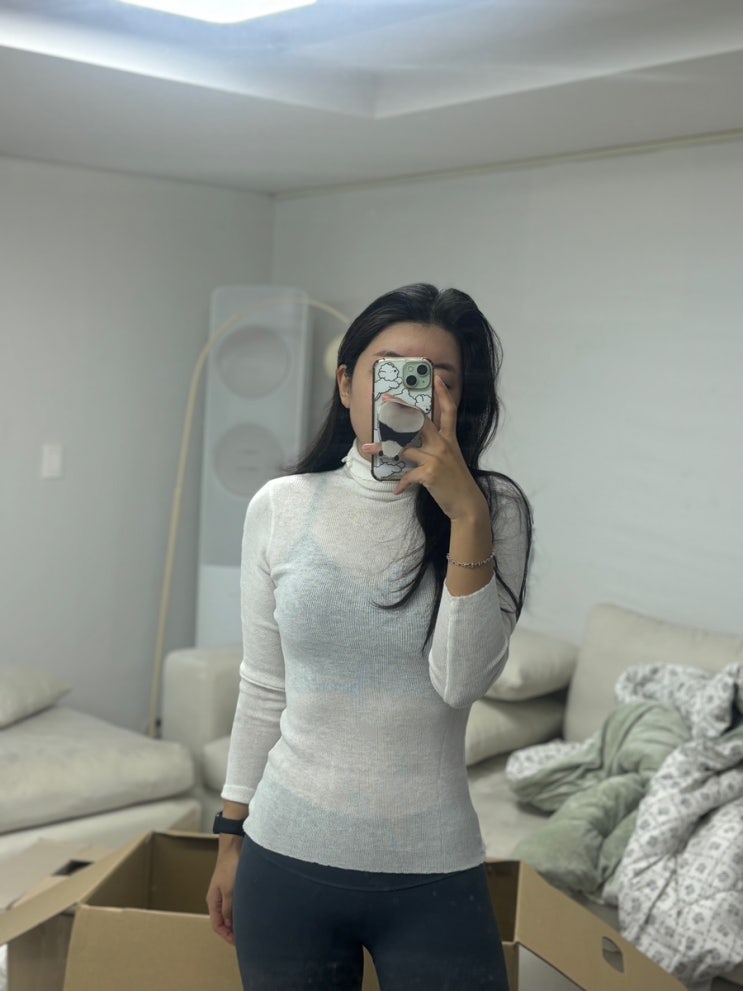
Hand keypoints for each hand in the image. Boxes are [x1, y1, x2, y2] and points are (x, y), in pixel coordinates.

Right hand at [206, 842, 241, 944]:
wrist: (235, 846)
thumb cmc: (230, 866)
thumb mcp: (229, 890)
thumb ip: (228, 909)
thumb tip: (229, 925)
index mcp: (213, 901)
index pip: (217, 925)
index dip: (226, 936)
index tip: (238, 943)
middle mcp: (218, 899)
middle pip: (224, 921)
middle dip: (233, 931)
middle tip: (247, 938)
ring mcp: (226, 893)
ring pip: (231, 912)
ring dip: (238, 921)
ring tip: (250, 928)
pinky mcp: (234, 887)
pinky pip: (237, 904)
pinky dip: (242, 910)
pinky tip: (251, 913)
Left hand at [364, 375, 486, 520]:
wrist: (467, 504)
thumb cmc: (456, 483)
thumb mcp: (450, 460)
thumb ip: (434, 449)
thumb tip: (411, 447)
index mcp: (449, 439)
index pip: (449, 411)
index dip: (443, 394)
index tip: (436, 377)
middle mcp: (443, 445)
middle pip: (420, 421)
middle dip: (401, 409)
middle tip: (386, 399)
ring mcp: (436, 458)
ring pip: (403, 448)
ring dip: (383, 449)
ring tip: (368, 448)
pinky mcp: (429, 473)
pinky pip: (408, 475)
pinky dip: (401, 484)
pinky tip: (396, 490)